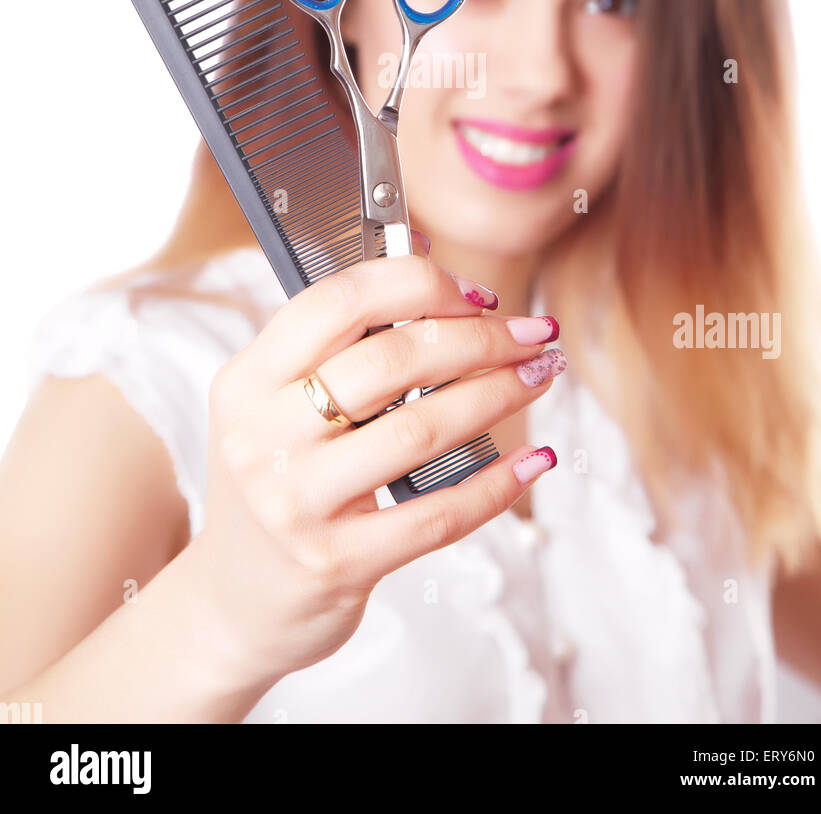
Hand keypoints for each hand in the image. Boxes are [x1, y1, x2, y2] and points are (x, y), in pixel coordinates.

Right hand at [191, 245, 564, 690]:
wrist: (236, 605)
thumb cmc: (279, 482)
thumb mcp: (278, 405)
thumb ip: (339, 343)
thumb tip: (429, 262)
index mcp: (247, 379)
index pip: (338, 300)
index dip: (418, 283)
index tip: (475, 294)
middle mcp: (262, 436)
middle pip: (390, 360)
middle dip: (479, 337)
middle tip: (530, 334)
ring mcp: (296, 504)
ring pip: (420, 429)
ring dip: (497, 394)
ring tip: (538, 375)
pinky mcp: (336, 563)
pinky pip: (436, 514)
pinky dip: (496, 483)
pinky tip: (533, 459)